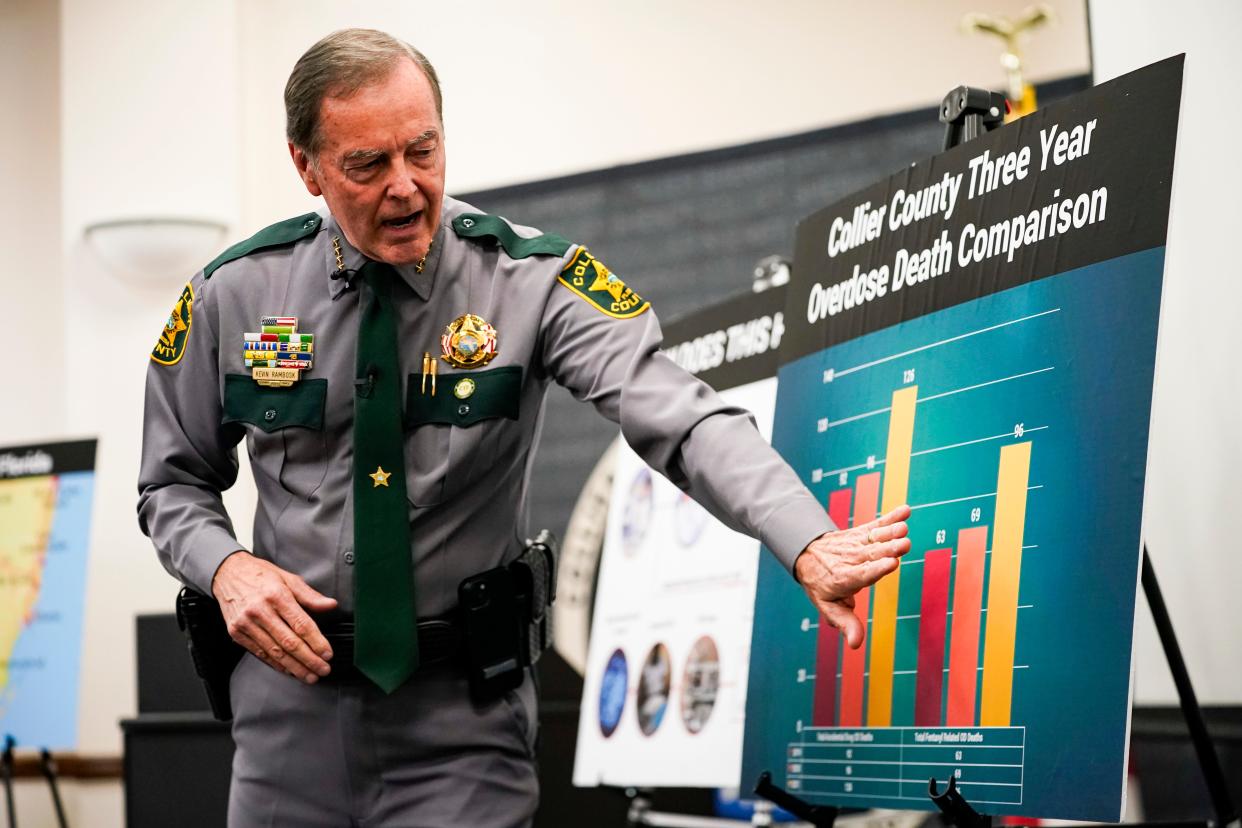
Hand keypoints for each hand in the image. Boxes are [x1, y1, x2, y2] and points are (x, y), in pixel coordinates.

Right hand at [211, 551, 337, 682]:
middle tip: (323, 669)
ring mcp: (246, 623)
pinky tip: (289, 669)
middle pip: (289, 642)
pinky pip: (259, 653)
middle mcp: (260, 611)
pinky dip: (276, 664)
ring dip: (294, 667)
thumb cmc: (261, 575)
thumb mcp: (289, 578)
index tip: (328, 654)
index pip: (301, 624)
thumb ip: (310, 595)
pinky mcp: (236, 632)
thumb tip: (331, 605)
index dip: (317, 642)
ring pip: (274, 652)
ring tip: (309, 675)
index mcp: (276, 595)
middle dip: (309, 660)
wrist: (228, 573)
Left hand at [794, 505, 911, 649]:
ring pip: (874, 538)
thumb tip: (856, 645)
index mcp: (843, 579)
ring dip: (890, 531)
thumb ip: (845, 623)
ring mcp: (857, 544)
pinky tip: (905, 510)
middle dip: (888, 549)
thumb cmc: (822, 585)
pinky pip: (876, 524)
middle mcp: (851, 559)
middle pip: (872, 554)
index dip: (876, 569)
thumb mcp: (828, 607)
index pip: (861, 574)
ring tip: (903, 527)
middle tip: (904, 545)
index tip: (891, 564)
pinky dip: (891, 516)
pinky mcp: (861, 533)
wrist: (807, 554)